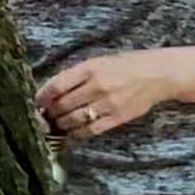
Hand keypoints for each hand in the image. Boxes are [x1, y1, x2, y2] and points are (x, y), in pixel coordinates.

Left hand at [37, 51, 175, 139]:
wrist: (157, 74)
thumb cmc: (125, 65)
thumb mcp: (99, 61)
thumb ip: (76, 75)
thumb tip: (51, 92)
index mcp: (89, 68)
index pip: (56, 86)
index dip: (42, 97)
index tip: (36, 103)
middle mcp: (97, 86)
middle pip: (62, 105)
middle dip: (50, 113)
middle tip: (44, 117)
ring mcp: (107, 103)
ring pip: (73, 120)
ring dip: (61, 124)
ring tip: (57, 125)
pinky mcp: (117, 118)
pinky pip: (90, 130)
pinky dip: (77, 132)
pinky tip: (73, 131)